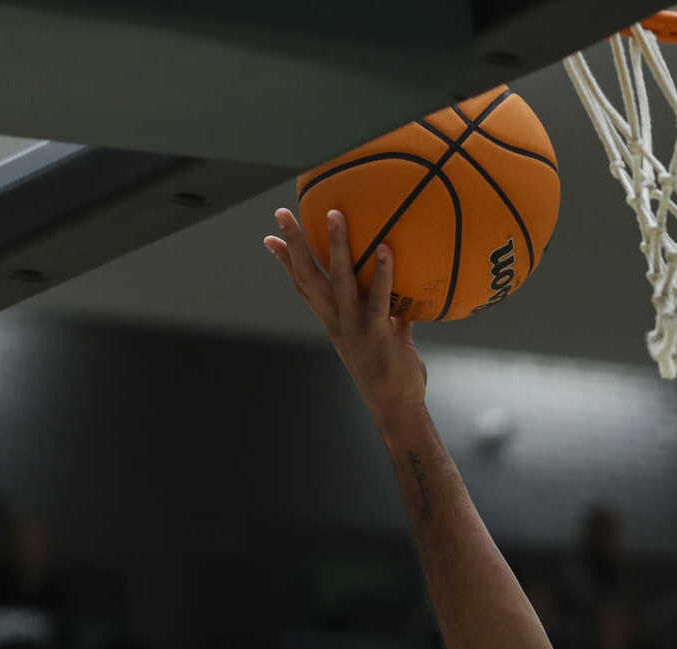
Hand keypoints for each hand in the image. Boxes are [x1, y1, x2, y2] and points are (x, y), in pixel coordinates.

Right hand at [265, 207, 426, 418]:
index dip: (285, 263)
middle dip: (294, 244)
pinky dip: (382, 273)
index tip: (270, 238)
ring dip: (337, 245)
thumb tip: (407, 301)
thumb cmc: (393, 375)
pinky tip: (385, 248)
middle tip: (281, 213)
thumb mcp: (387, 339)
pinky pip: (379, 298)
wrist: (396, 408)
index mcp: (334, 322)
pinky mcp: (377, 333)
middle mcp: (337, 322)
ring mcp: (355, 327)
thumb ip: (393, 317)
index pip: (303, 287)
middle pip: (309, 277)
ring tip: (335, 214)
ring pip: (341, 280)